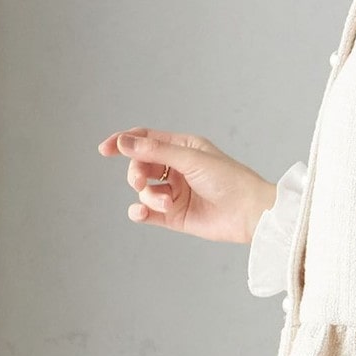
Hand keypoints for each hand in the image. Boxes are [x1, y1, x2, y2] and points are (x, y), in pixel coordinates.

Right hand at [96, 126, 274, 245]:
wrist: (250, 213)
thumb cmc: (229, 180)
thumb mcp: (190, 159)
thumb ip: (156, 151)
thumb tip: (124, 141)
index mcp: (183, 148)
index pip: (146, 139)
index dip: (124, 142)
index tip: (105, 149)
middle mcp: (178, 169)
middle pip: (140, 166)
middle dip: (136, 173)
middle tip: (140, 181)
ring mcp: (176, 193)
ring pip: (144, 191)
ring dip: (148, 196)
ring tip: (166, 203)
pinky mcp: (175, 216)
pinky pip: (147, 212)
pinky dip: (140, 212)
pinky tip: (141, 213)